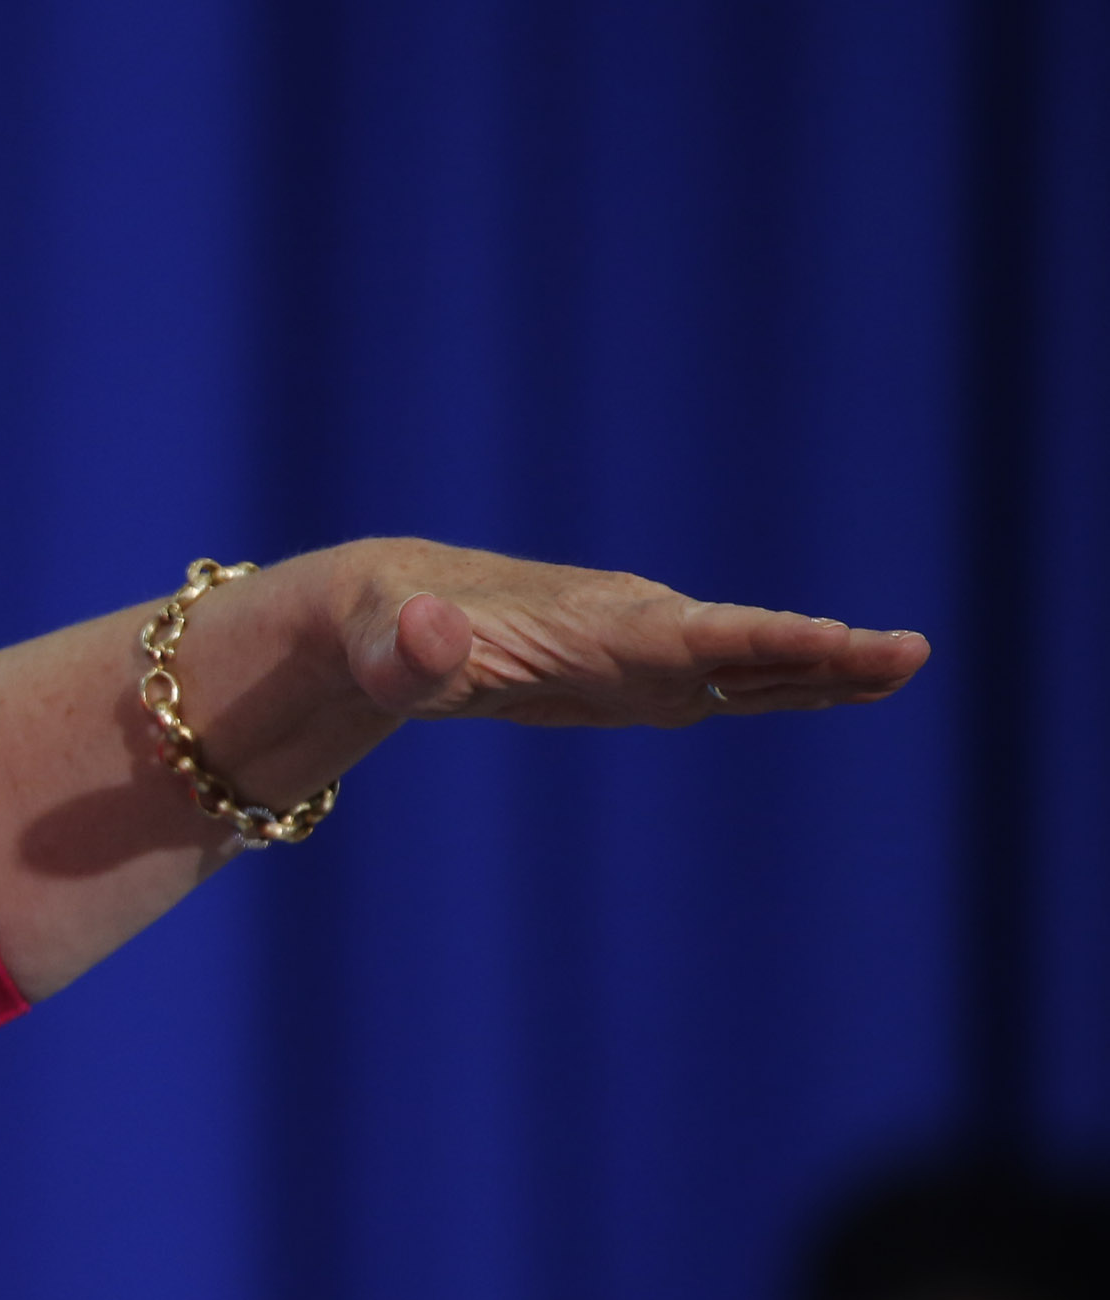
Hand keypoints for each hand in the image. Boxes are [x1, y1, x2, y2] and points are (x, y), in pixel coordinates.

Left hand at [335, 538, 928, 726]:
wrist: (386, 611)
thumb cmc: (386, 635)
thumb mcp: (389, 650)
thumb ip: (410, 650)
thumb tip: (424, 636)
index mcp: (593, 625)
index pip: (697, 636)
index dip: (768, 641)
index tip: (840, 642)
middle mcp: (633, 630)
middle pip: (745, 644)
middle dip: (826, 651)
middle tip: (912, 654)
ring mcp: (642, 654)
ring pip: (749, 662)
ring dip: (825, 667)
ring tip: (905, 667)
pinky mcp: (636, 679)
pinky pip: (725, 682)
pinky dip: (787, 683)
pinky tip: (843, 688)